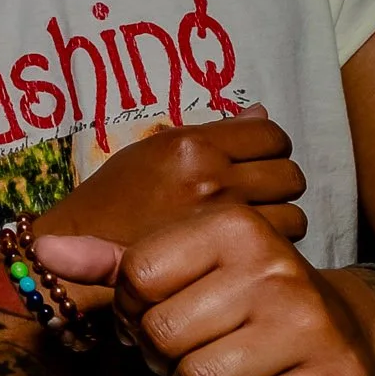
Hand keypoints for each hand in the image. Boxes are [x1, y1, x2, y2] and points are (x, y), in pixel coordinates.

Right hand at [33, 106, 306, 309]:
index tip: (258, 164)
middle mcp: (211, 177)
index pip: (271, 135)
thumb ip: (211, 134)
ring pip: (294, 216)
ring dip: (281, 223)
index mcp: (192, 145)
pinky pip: (279, 250)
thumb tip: (262, 114)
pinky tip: (249, 254)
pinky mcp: (228, 261)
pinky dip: (271, 253)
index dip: (271, 149)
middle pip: (290, 174)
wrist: (80, 255)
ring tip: (256, 231)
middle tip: (261, 198)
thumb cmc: (114, 201)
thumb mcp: (153, 153)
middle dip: (280, 186)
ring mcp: (221, 223)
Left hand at [36, 206, 374, 375]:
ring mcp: (311, 322)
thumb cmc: (246, 296)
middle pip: (162, 336)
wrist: (349, 331)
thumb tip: (41, 250)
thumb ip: (112, 261)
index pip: (136, 278)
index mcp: (232, 225)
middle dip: (164, 360)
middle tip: (193, 354)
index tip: (162, 314)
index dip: (134, 311)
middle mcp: (275, 264)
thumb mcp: (185, 265)